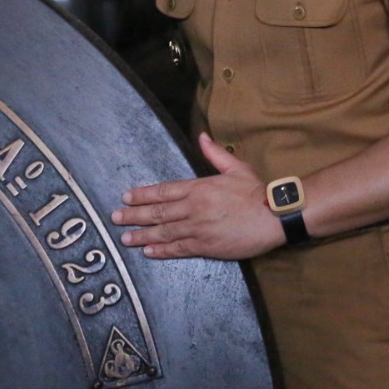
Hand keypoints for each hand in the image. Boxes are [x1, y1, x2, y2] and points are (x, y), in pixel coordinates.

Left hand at [111, 133, 284, 260]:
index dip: (143, 195)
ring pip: (163, 232)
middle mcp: (193, 208)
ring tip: (125, 238)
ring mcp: (198, 229)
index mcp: (199, 187)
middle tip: (116, 218)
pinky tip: (148, 252)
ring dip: (142, 235)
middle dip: (134, 216)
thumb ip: (214, 154)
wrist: (273, 216)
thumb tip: (203, 137)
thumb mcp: (235, 167)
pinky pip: (178, 249)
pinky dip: (161, 251)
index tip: (127, 198)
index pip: (163, 191)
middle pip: (158, 212)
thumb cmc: (255, 191)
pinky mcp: (206, 246)